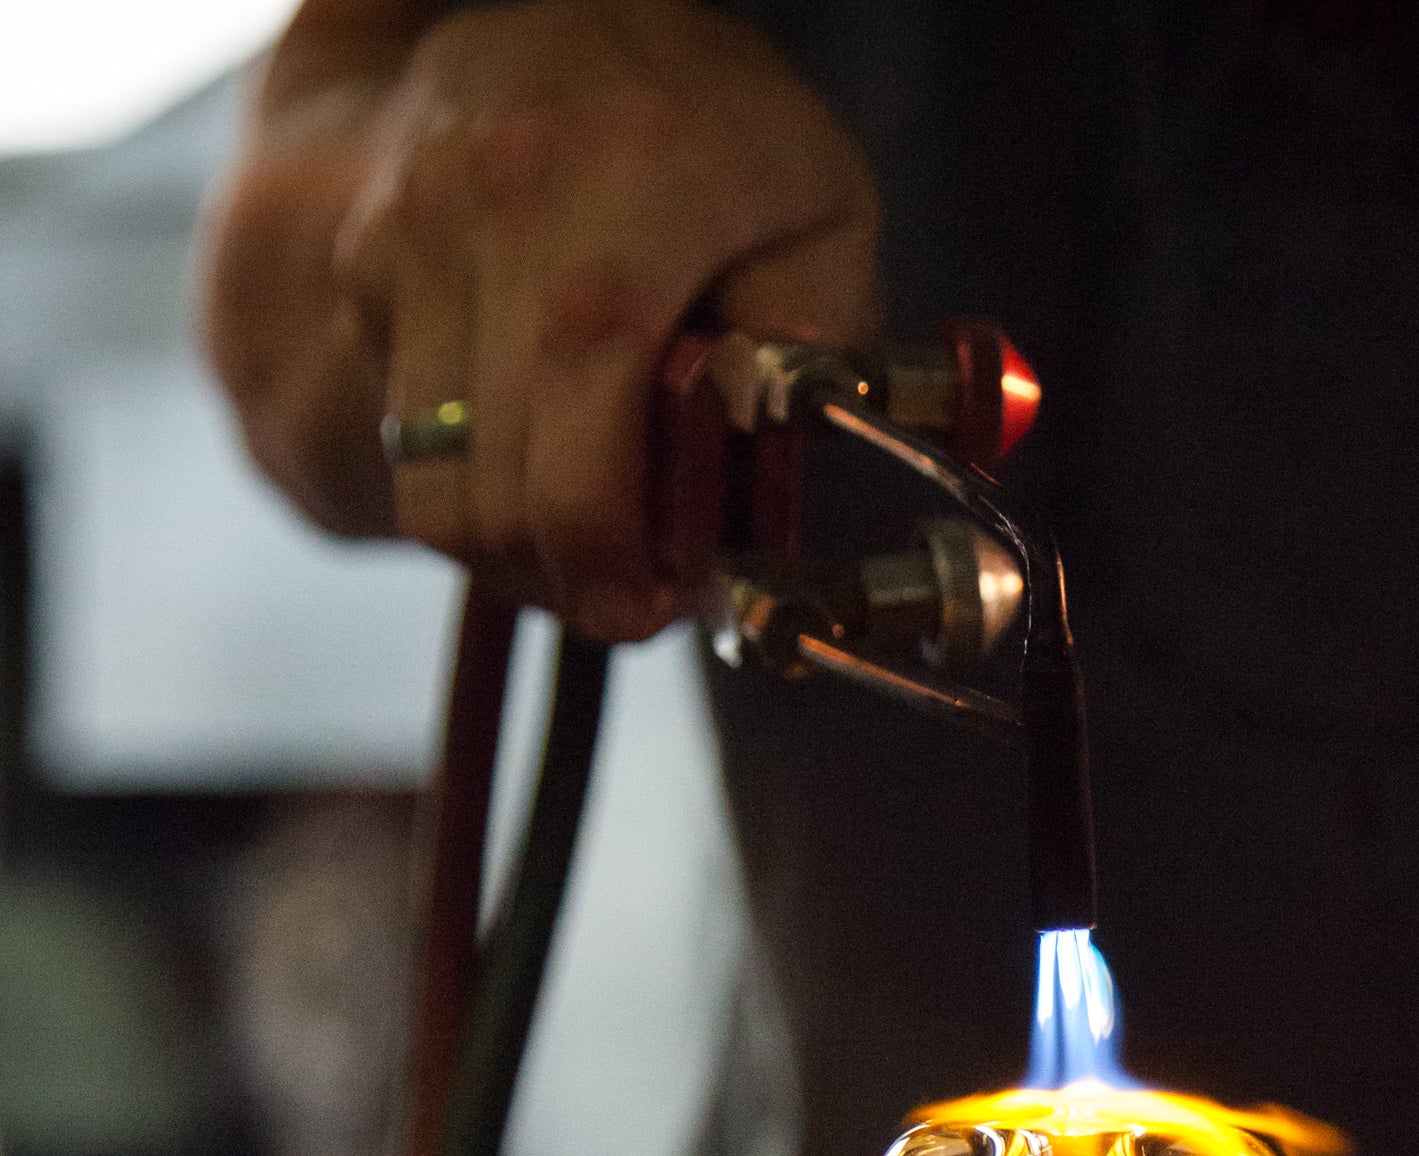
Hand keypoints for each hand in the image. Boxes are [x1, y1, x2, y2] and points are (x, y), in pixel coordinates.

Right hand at [201, 0, 878, 639]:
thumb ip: (810, 355)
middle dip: (565, 577)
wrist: (590, 18)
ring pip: (431, 480)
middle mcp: (498, 193)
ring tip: (592, 536)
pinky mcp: (368, 257)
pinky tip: (539, 459)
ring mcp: (414, 222)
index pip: (581, 408)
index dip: (604, 545)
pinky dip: (470, 483)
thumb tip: (751, 480)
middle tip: (633, 591)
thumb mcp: (821, 224)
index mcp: (630, 182)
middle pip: (490, 480)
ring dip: (512, 548)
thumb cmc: (730, 139)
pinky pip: (405, 436)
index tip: (649, 604)